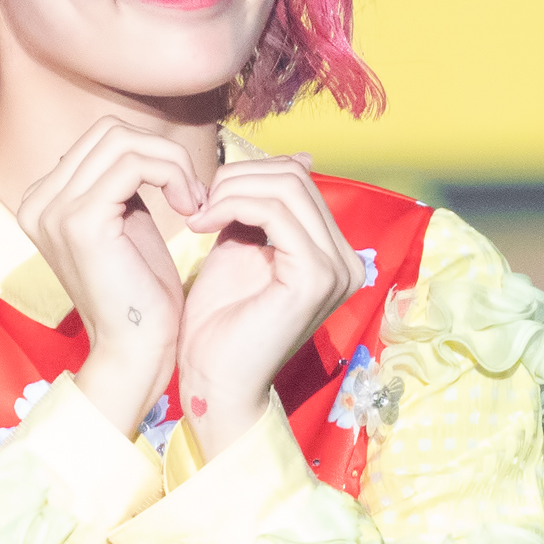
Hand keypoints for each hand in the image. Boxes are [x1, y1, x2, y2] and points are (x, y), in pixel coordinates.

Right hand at [8, 116, 199, 435]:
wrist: (134, 349)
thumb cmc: (140, 294)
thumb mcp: (127, 225)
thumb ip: (121, 184)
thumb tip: (142, 142)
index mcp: (42, 202)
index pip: (100, 140)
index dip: (150, 154)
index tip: (182, 191)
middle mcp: (36, 202)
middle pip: (109, 132)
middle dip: (162, 153)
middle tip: (193, 195)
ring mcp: (52, 210)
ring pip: (124, 141)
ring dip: (172, 163)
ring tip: (194, 201)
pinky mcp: (79, 220)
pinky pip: (134, 163)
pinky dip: (172, 174)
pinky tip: (189, 207)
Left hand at [174, 153, 359, 451]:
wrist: (212, 381)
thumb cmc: (218, 324)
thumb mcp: (239, 250)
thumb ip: (255, 210)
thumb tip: (283, 162)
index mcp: (333, 254)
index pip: (298, 182)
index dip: (247, 176)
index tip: (205, 197)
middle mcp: (347, 260)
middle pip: (295, 178)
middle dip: (238, 179)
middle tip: (197, 203)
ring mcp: (336, 269)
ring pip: (286, 187)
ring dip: (230, 191)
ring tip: (196, 215)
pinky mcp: (314, 277)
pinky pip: (275, 212)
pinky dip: (233, 206)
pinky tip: (201, 225)